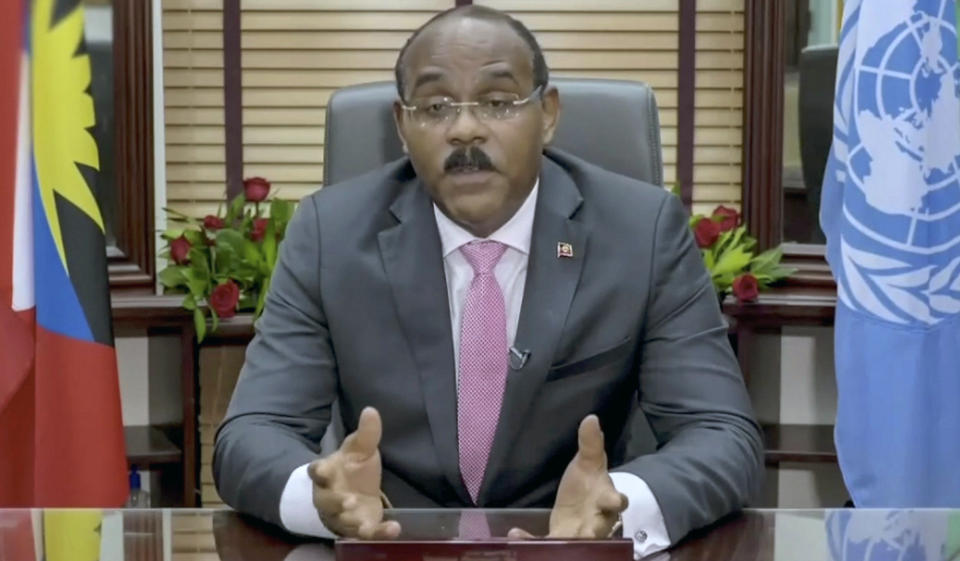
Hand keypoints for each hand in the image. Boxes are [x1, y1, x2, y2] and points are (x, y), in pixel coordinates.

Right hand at [308, 407, 401, 538]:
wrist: (353, 494)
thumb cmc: (352, 469)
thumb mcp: (360, 449)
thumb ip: (366, 434)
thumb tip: (371, 409)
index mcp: (328, 473)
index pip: (317, 471)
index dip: (319, 470)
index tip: (321, 469)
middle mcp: (330, 496)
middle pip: (327, 501)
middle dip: (336, 502)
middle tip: (348, 500)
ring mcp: (343, 515)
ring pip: (343, 521)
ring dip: (352, 522)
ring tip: (362, 524)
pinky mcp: (358, 527)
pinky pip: (366, 533)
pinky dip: (380, 533)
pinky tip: (395, 528)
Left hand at [508, 415, 627, 538]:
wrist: (581, 507)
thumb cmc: (588, 483)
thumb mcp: (588, 462)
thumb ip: (590, 443)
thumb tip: (591, 418)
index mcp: (606, 499)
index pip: (616, 501)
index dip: (616, 501)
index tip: (613, 500)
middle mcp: (597, 521)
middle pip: (597, 529)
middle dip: (590, 532)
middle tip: (581, 534)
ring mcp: (580, 534)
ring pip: (574, 542)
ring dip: (559, 542)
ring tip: (537, 541)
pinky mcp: (562, 540)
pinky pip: (549, 544)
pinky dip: (531, 540)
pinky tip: (515, 534)